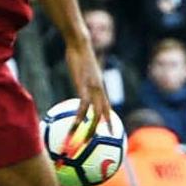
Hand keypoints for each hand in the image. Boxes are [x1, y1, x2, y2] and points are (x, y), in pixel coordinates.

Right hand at [64, 37, 110, 153]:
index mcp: (99, 86)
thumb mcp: (82, 70)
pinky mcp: (84, 86)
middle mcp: (99, 89)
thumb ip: (82, 80)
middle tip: (102, 141)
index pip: (107, 106)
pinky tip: (74, 126)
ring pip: (96, 113)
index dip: (109, 119)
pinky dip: (80, 118)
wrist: (80, 44)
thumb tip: (78, 85)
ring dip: (90, 128)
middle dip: (104, 128)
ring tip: (84, 141)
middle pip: (104, 112)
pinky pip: (83, 106)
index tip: (110, 131)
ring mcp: (93, 88)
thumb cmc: (78, 54)